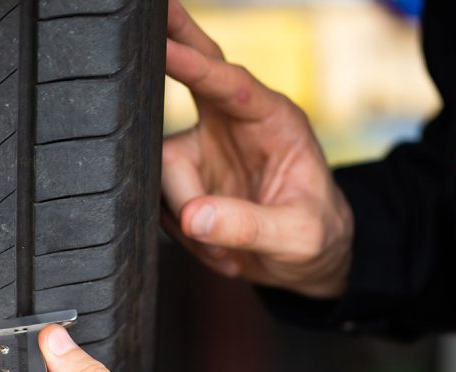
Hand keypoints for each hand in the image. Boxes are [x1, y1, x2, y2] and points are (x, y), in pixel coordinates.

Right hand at [163, 0, 353, 298]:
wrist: (306, 262)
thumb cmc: (316, 238)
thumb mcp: (298, 236)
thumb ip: (250, 226)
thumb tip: (193, 218)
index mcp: (273, 119)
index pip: (229, 82)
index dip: (193, 65)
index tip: (164, 47)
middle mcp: (233, 123)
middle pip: (193, 70)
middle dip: (171, 42)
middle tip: (139, 15)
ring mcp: (204, 149)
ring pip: (163, 167)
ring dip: (186, 216)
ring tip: (226, 251)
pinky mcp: (185, 178)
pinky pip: (161, 199)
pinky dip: (183, 231)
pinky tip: (216, 247)